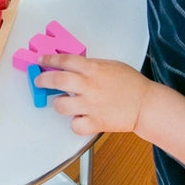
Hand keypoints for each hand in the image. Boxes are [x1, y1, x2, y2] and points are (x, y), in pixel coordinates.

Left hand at [34, 54, 151, 136]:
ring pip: (60, 105)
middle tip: (39, 81)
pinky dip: (75, 123)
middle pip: (56, 80)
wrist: (146, 104)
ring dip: (58, 103)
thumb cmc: (131, 84)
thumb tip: (71, 66)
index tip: (41, 60)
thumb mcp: (110, 66)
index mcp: (94, 69)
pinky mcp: (95, 122)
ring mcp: (91, 105)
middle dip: (42, 79)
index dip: (49, 59)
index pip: (65, 60)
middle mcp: (89, 86)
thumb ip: (90, 66)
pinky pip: (75, 125)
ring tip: (63, 102)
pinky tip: (80, 118)